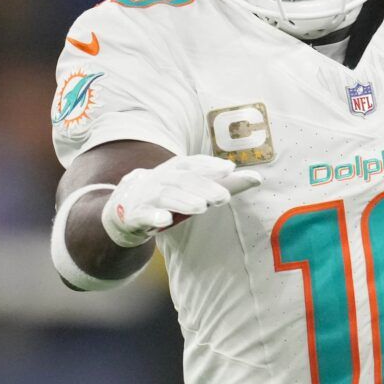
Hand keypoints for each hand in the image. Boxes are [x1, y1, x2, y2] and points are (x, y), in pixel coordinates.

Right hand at [102, 155, 261, 247]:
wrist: (125, 207)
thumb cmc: (168, 194)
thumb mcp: (193, 187)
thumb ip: (224, 183)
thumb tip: (258, 179)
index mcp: (176, 169)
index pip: (193, 163)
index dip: (209, 165)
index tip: (229, 168)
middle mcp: (161, 178)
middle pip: (183, 180)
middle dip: (203, 187)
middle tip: (223, 196)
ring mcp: (147, 196)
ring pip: (166, 196)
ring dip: (183, 201)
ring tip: (201, 207)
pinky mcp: (135, 214)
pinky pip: (144, 214)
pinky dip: (154, 216)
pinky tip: (165, 221)